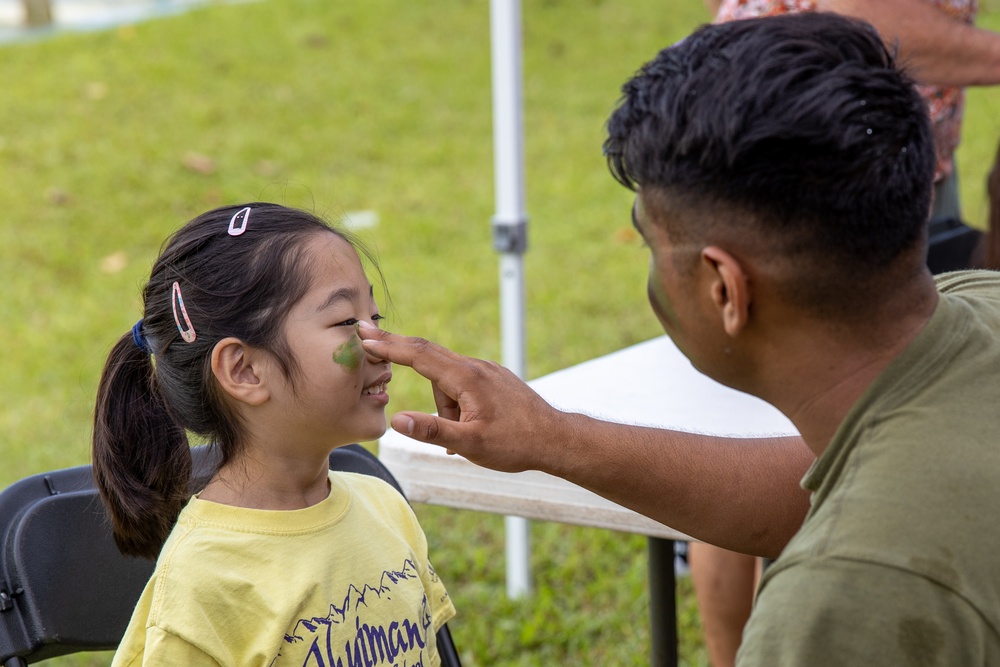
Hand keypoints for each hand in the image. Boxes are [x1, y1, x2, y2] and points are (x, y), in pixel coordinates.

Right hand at [358, 322, 561, 472]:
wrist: (557, 440)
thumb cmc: (516, 444)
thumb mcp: (470, 444)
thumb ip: (432, 431)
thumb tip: (396, 420)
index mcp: (467, 377)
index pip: (419, 355)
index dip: (388, 346)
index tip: (363, 334)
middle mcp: (476, 367)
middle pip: (430, 361)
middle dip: (403, 357)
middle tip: (373, 344)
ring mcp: (487, 372)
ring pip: (448, 383)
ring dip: (445, 408)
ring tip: (466, 438)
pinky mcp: (494, 381)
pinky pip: (464, 387)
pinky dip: (458, 407)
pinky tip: (472, 431)